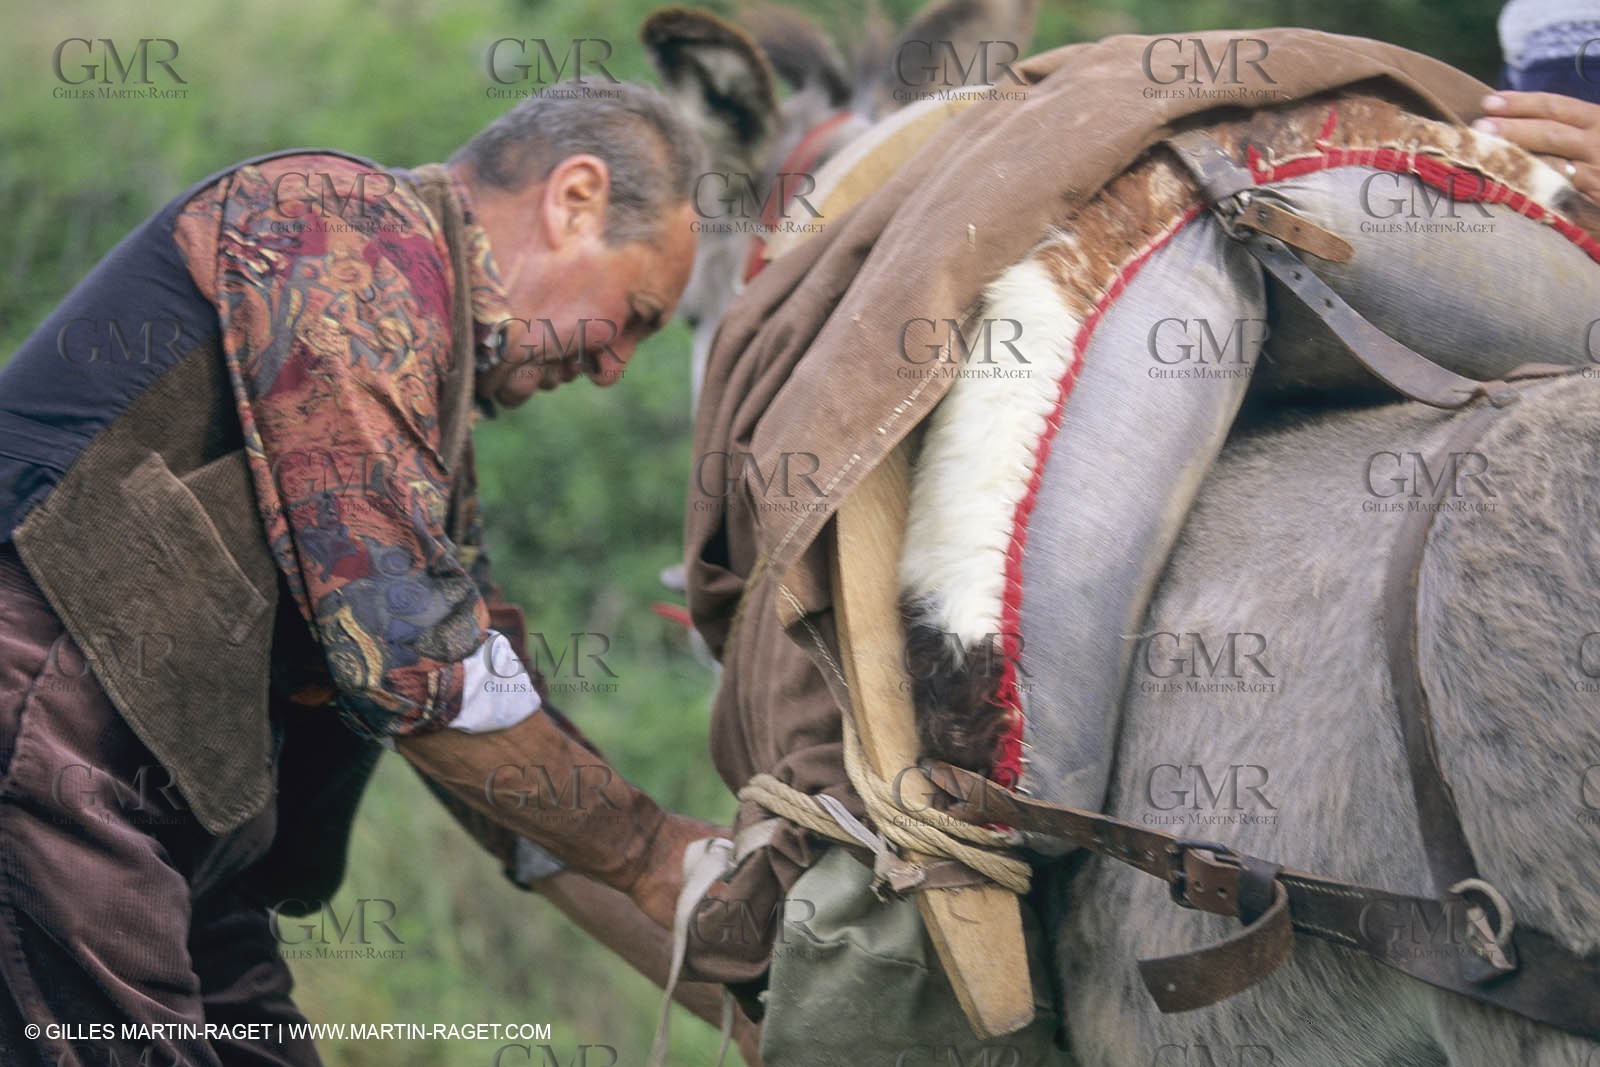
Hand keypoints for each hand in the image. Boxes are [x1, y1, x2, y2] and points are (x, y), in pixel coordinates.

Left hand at [1474, 91, 1599, 202]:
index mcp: (1598, 119)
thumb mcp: (1592, 135)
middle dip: (1512, 127)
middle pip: (1550, 131)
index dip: (1521, 103)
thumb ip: (1564, 129)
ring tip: (1484, 153)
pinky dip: (1532, 185)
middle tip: (1478, 126)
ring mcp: (1597, 170)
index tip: (1488, 102)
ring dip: (1515, 157)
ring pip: (1552, 161)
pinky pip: (1557, 190)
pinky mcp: (1593, 197)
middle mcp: (1599, 140)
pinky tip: (1505, 183)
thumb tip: (1515, 119)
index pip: (1556, 107)